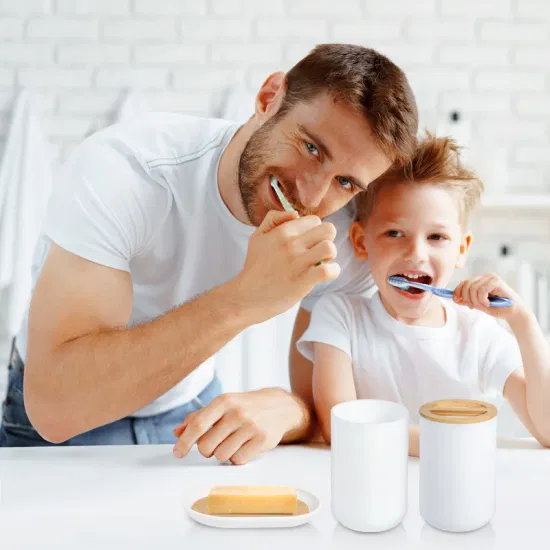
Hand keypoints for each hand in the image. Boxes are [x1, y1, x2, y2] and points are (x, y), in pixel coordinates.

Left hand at [172, 388, 300, 464]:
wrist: (279, 406)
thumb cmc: (245, 406)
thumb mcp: (223, 404)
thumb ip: (199, 417)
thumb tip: (177, 432)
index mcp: (224, 401)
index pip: (198, 424)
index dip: (185, 441)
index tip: (178, 452)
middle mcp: (237, 412)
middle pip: (206, 445)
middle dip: (206, 449)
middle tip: (214, 443)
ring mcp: (251, 426)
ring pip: (221, 456)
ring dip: (222, 454)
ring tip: (231, 443)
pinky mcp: (262, 440)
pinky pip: (238, 461)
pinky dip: (236, 458)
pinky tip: (242, 447)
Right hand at [228, 210, 339, 324]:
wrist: (247, 297)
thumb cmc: (255, 267)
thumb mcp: (257, 237)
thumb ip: (274, 219)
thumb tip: (295, 214)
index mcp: (282, 231)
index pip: (314, 220)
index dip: (315, 230)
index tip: (308, 242)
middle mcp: (290, 244)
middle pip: (328, 230)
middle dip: (327, 239)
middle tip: (318, 250)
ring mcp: (297, 262)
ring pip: (330, 248)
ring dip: (330, 256)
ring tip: (321, 262)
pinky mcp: (303, 281)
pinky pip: (328, 270)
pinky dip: (333, 271)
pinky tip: (324, 274)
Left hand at [453, 272, 525, 320]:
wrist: (514, 313)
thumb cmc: (497, 308)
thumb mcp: (478, 304)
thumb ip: (467, 300)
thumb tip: (454, 298)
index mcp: (480, 280)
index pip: (463, 283)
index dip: (457, 292)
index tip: (457, 301)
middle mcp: (485, 277)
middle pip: (466, 285)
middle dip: (467, 298)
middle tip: (473, 307)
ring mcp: (491, 277)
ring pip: (473, 288)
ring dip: (476, 301)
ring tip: (484, 306)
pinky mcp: (496, 281)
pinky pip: (481, 290)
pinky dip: (482, 299)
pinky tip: (488, 303)